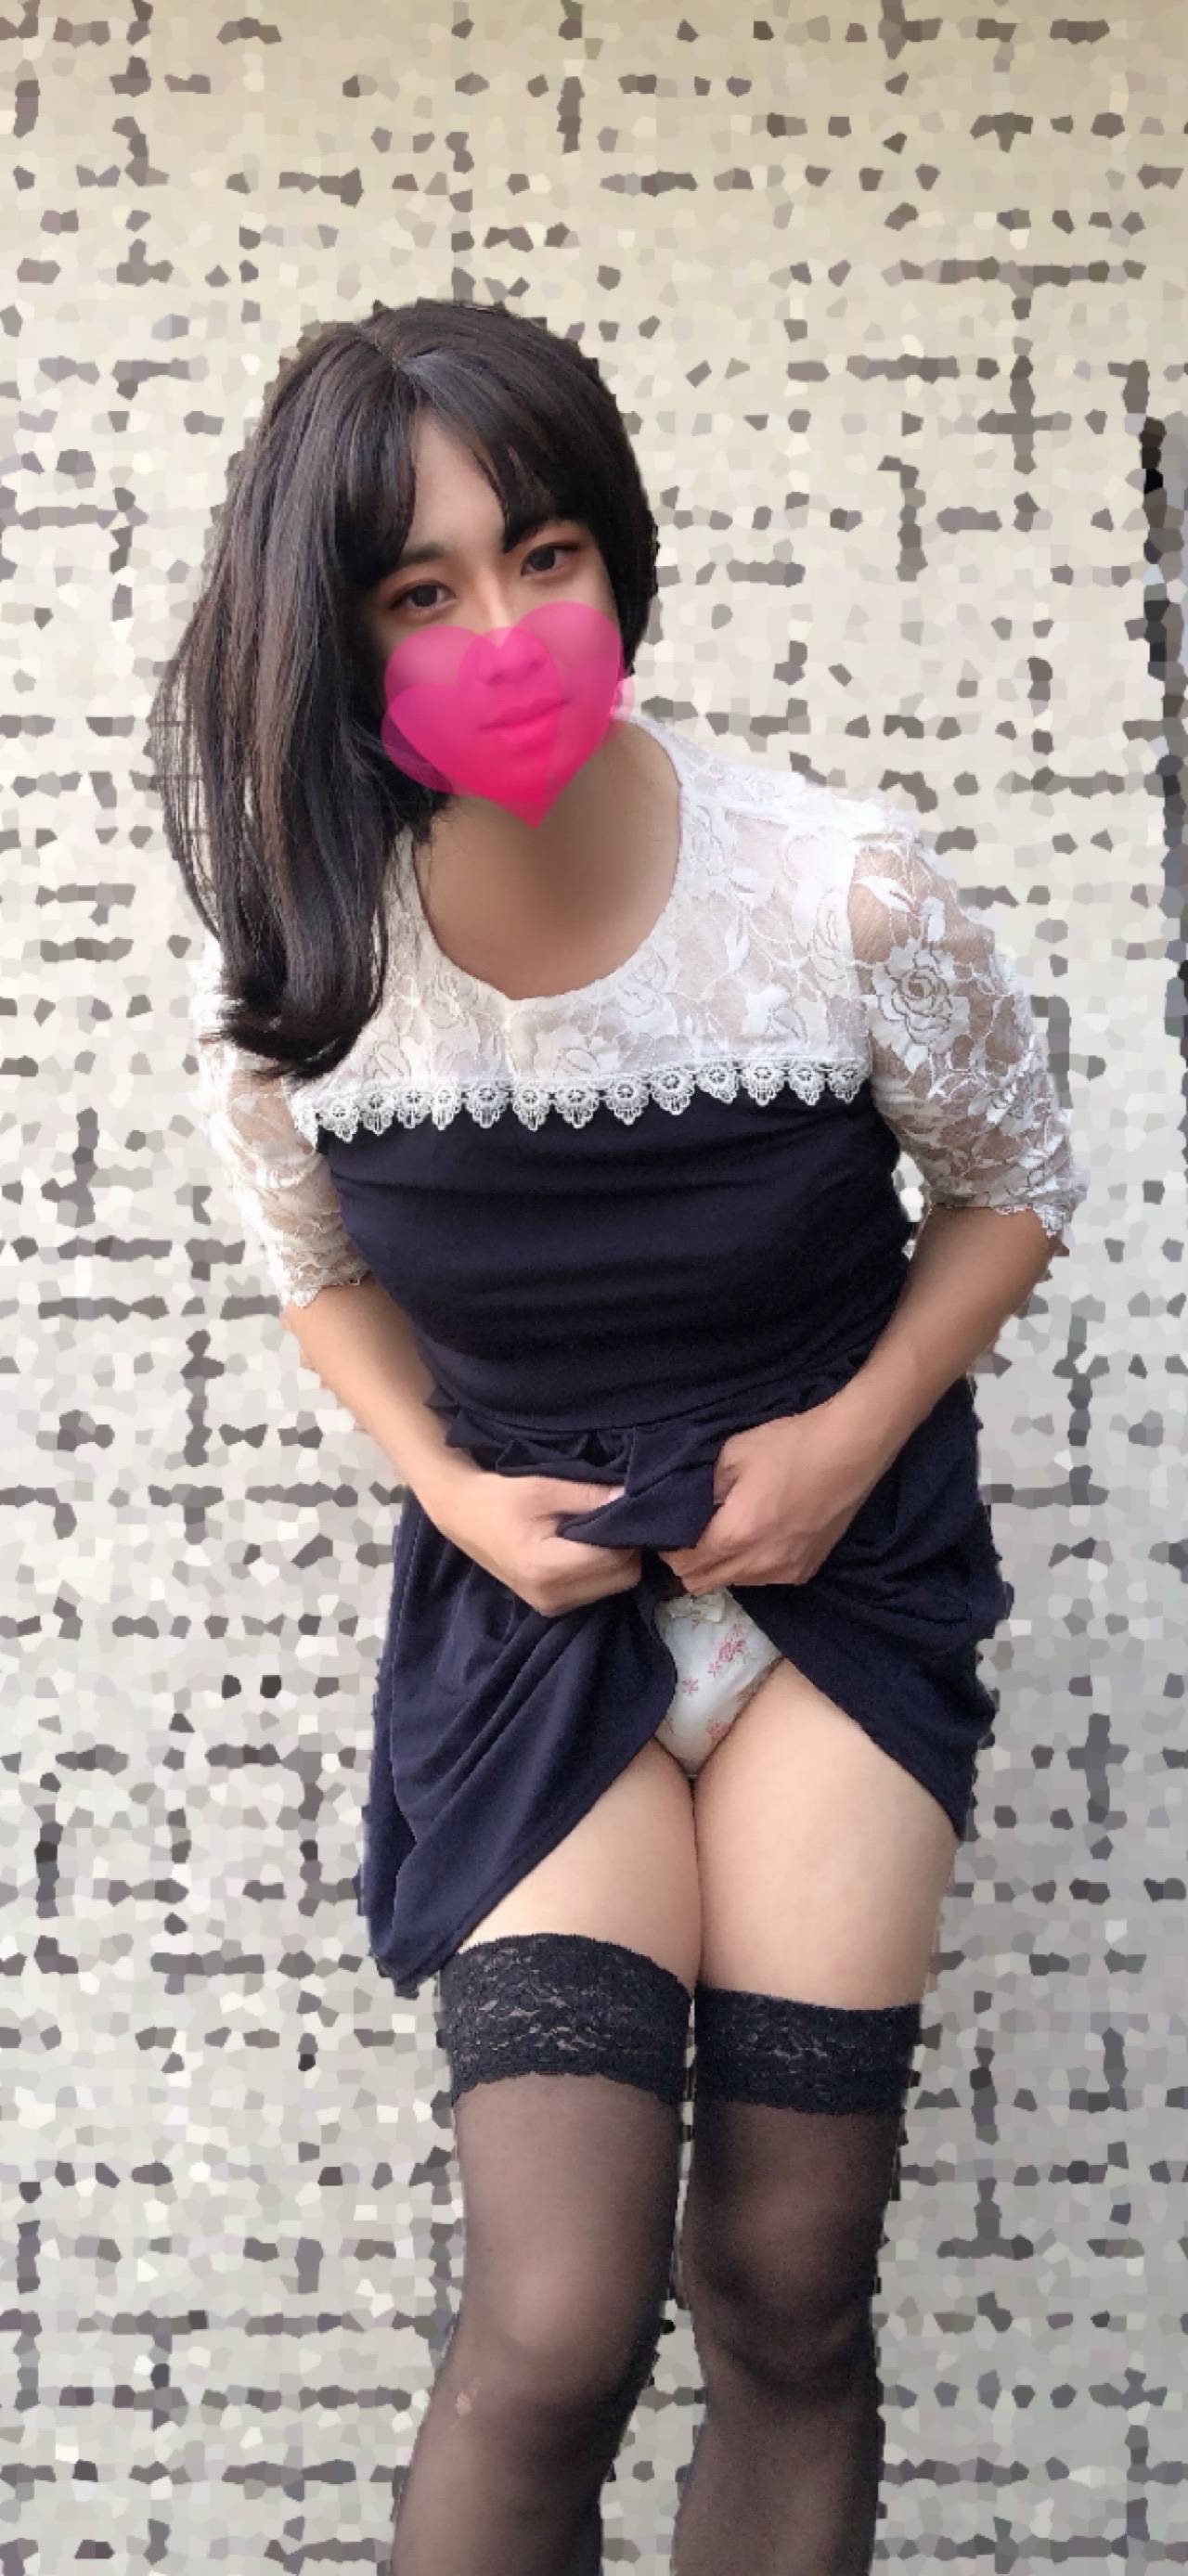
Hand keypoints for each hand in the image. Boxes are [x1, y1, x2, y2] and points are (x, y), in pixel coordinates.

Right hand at [432, 1470, 641, 1617]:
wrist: (462, 1516)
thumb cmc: (501, 1497)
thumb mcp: (546, 1487)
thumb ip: (591, 1495)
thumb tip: (632, 1495)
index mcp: (547, 1568)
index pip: (617, 1558)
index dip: (625, 1531)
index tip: (619, 1507)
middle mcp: (551, 1596)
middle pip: (622, 1576)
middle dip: (624, 1547)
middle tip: (606, 1516)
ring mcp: (551, 1607)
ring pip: (614, 1586)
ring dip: (612, 1559)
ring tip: (589, 1530)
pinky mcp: (551, 1608)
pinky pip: (596, 1591)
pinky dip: (598, 1570)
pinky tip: (580, 1548)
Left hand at [657, 1401, 888, 1594]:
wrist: (850, 1450)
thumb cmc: (790, 1446)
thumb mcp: (732, 1454)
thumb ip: (699, 1487)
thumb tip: (676, 1507)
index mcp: (737, 1534)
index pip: (684, 1564)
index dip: (669, 1550)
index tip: (668, 1531)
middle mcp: (760, 1564)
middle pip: (703, 1583)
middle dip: (689, 1562)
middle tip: (691, 1533)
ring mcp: (786, 1571)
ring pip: (733, 1583)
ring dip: (720, 1566)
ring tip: (725, 1532)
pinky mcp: (805, 1570)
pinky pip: (763, 1579)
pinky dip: (750, 1566)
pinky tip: (758, 1536)